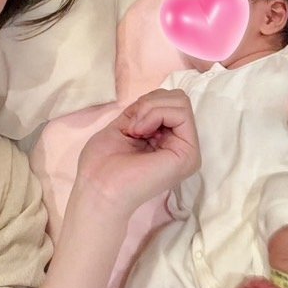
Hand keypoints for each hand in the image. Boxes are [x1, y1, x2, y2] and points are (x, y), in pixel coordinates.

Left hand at [75, 89, 199, 216]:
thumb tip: (159, 98)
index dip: (146, 103)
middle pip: (179, 98)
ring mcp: (188, 151)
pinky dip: (155, 114)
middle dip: (150, 103)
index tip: (129, 124)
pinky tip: (141, 133)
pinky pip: (180, 113)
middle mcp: (180, 145)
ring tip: (136, 132)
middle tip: (133, 127)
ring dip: (150, 109)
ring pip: (181, 102)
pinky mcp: (189, 154)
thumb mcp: (124, 125)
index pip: (169, 102)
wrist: (99, 189)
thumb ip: (143, 111)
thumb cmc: (102, 164)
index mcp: (166, 141)